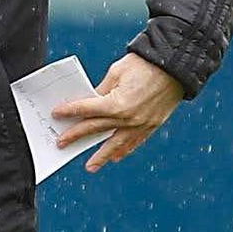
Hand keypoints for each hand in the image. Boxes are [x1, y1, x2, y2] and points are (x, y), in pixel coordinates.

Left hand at [51, 53, 183, 172]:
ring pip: (115, 144)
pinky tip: (116, 157)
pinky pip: (135, 142)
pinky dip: (125, 150)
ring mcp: (140, 124)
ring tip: (90, 166)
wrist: (175, 67)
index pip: (85, 110)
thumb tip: (89, 102)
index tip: (56, 114)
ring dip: (101, 156)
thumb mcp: (116, 73)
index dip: (69, 111)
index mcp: (115, 103)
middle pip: (95, 129)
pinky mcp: (151, 125)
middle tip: (62, 143)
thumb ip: (101, 91)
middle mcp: (126, 118)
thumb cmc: (145, 65)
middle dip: (76, 135)